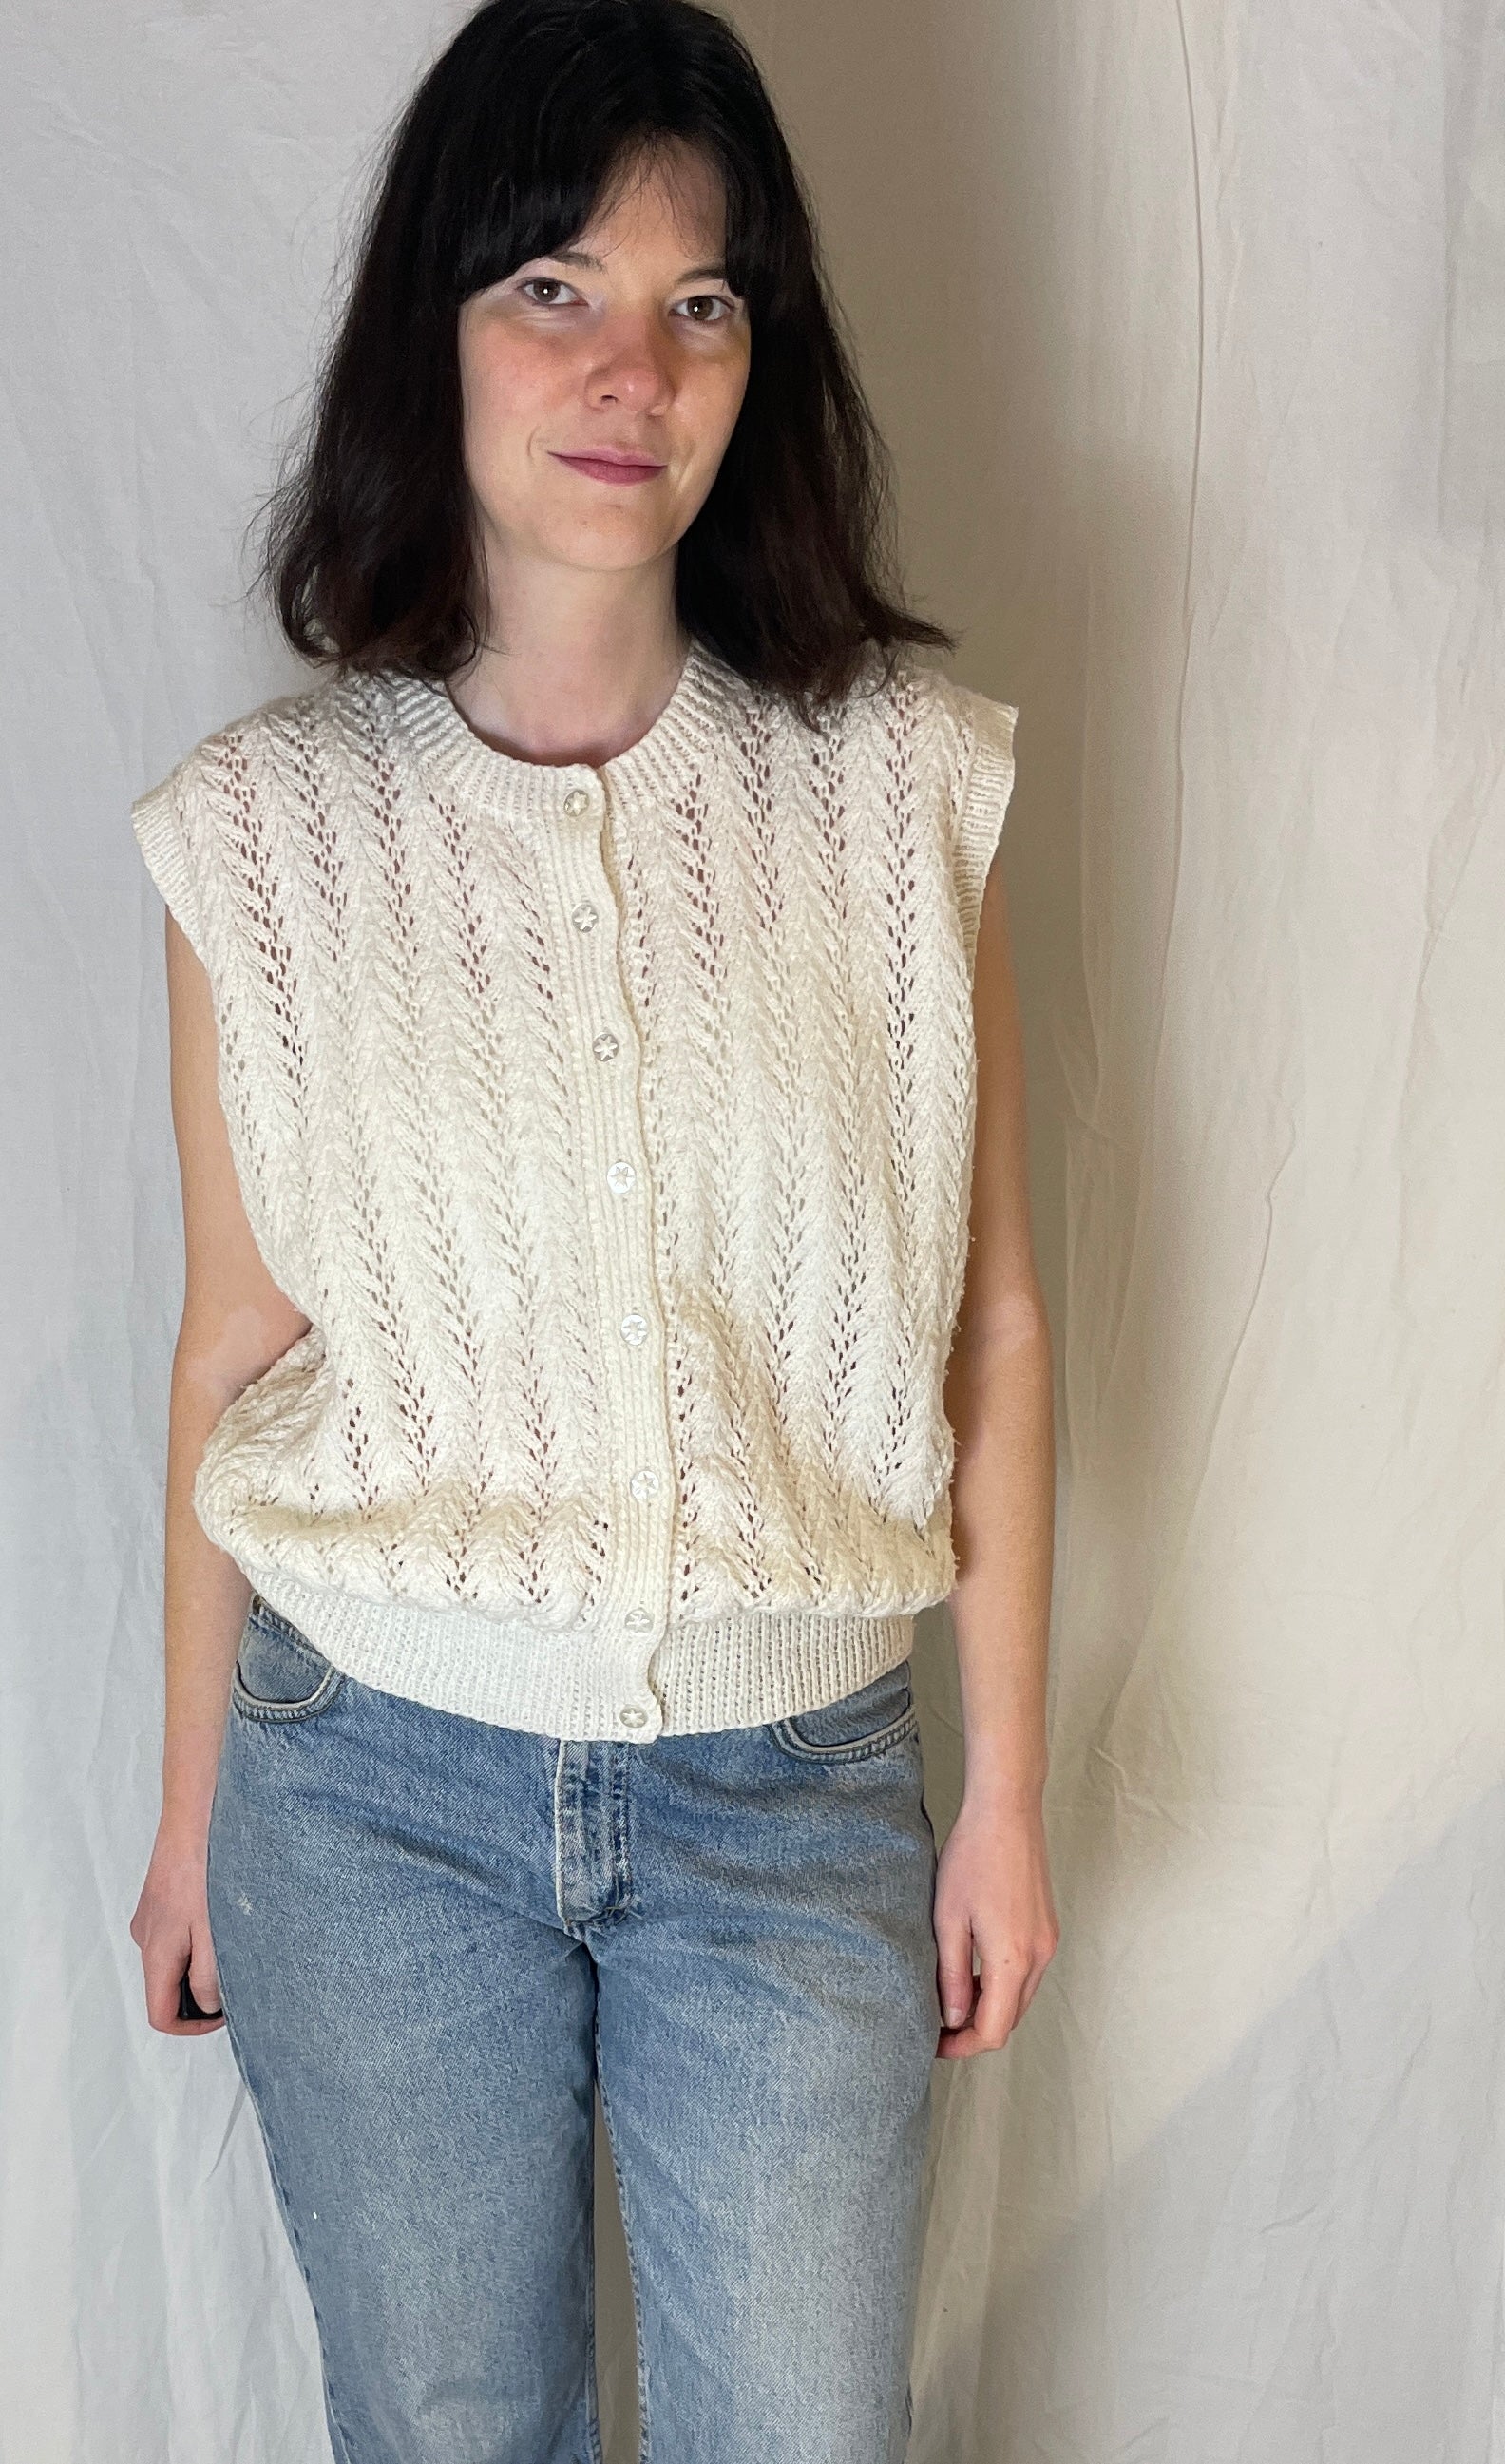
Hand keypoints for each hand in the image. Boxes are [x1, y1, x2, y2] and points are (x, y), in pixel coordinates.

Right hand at [129, 1824, 224, 2035]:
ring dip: (200, 1962)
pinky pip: (176, 1933)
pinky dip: (197, 1937)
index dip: (193, 2026)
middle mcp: (146, 1938)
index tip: (226, 2013)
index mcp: (156, 1953)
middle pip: (167, 1988)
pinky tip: (223, 1915)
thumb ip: (208, 1976)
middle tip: (237, 1976)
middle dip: (200, 1992)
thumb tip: (208, 2006)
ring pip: (173, 1959)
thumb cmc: (205, 1869)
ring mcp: (151, 1917)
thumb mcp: (214, 1932)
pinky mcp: (161, 1898)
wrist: (196, 1815)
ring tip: (234, 1941)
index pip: (160, 2015)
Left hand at [932, 1784, 1058, 2058]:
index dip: (963, 2045)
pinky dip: (1002, 1984)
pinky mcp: (1047, 1929)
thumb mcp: (948, 1919)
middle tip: (937, 2023)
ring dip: (989, 2006)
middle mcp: (1039, 1957)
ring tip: (951, 1995)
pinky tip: (975, 1969)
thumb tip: (953, 2018)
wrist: (1006, 1812)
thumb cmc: (972, 1858)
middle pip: (1010, 2019)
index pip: (994, 2030)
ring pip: (1020, 1997)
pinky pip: (1027, 1973)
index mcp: (1013, 1959)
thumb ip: (953, 1974)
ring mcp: (1048, 1942)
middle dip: (975, 2030)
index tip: (934, 2042)